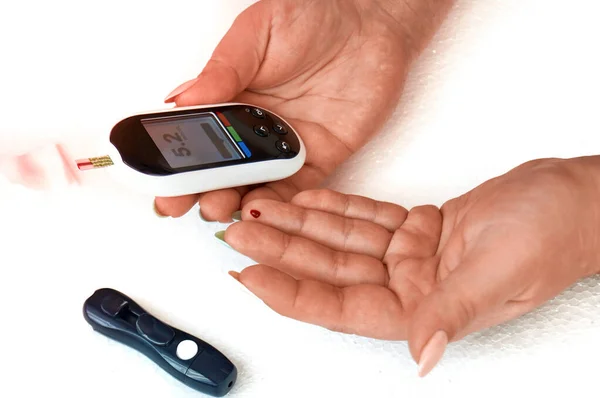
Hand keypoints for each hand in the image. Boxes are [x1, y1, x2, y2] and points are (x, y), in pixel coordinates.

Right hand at [154, 0, 421, 220]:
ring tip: (216, 209)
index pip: (196, 136)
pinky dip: (280, 204)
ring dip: (234, 201)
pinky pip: (298, 189)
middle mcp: (255, 128)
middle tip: (178, 205)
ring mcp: (287, 146)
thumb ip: (224, 67)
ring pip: (255, 185)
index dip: (176, 160)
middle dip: (197, 190)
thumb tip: (182, 99)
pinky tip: (260, 212)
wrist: (372, 23)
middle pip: (221, 169)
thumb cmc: (314, 17)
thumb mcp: (258, 32)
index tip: (157, 180)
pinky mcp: (320, 158)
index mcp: (232, 97)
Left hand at [221, 156, 599, 375]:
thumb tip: (423, 352)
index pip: (343, 306)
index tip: (251, 278)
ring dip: (300, 226)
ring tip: (261, 212)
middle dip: (282, 251)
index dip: (292, 293)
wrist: (574, 199)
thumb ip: (456, 309)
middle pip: (331, 270)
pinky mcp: (418, 229)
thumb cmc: (553, 234)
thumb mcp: (502, 270)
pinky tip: (307, 202)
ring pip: (342, 241)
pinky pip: (366, 219)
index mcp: (428, 309)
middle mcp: (413, 287)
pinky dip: (334, 209)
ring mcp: (413, 258)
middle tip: (240, 234)